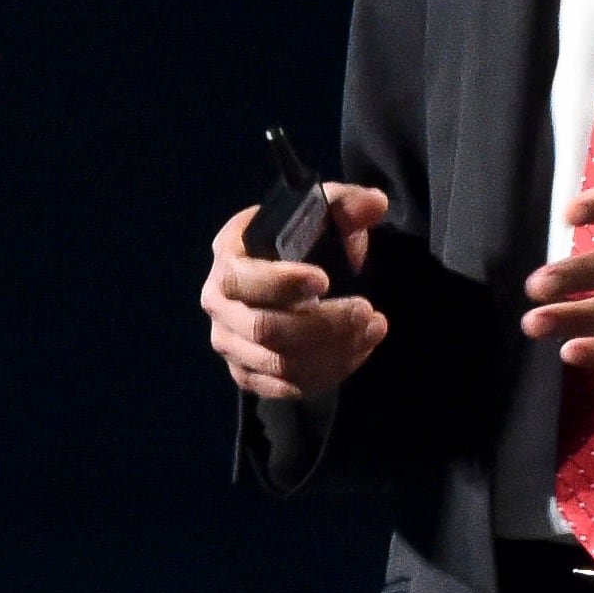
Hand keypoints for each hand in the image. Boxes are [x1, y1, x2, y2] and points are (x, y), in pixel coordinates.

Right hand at [204, 187, 392, 404]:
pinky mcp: (247, 374)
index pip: (241, 278)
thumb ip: (349, 205)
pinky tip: (357, 350)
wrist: (294, 280)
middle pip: (263, 328)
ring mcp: (229, 342)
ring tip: (373, 327)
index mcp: (228, 254)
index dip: (281, 283)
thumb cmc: (304, 242)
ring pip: (279, 364)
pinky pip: (286, 387)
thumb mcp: (327, 213)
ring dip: (334, 350)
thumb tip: (375, 204)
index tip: (324, 280)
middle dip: (323, 324)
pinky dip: (328, 374)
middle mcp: (218, 302)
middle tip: (366, 310)